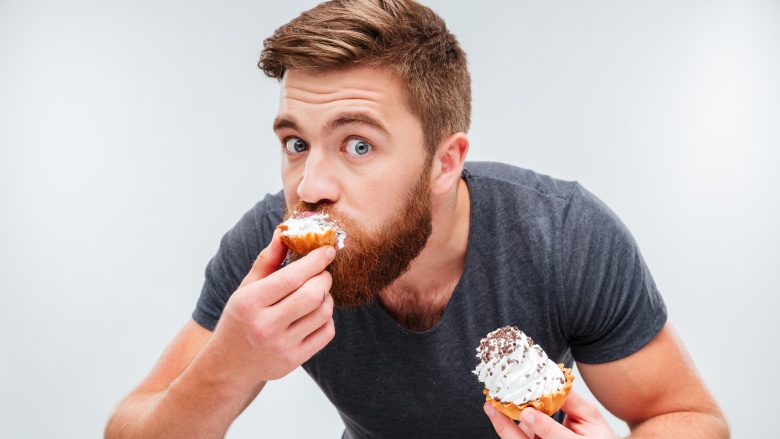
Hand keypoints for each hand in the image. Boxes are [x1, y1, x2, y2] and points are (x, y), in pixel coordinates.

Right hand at [209, 230, 336, 383]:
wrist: (229, 365)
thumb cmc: (240, 318)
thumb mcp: (246, 288)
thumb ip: (267, 261)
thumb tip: (284, 232)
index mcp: (250, 302)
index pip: (291, 277)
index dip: (315, 261)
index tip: (328, 250)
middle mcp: (265, 326)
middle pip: (312, 295)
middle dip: (324, 278)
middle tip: (322, 273)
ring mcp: (281, 346)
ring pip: (323, 313)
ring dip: (327, 297)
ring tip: (317, 293)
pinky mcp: (294, 360)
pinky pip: (326, 332)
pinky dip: (327, 318)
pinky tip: (315, 313)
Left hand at [484, 390, 618, 438]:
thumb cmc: (596, 435)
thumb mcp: (591, 416)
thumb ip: (571, 401)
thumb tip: (549, 381)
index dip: (542, 426)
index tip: (527, 412)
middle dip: (507, 428)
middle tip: (492, 407)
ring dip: (505, 427)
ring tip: (492, 407)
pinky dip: (511, 428)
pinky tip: (502, 413)